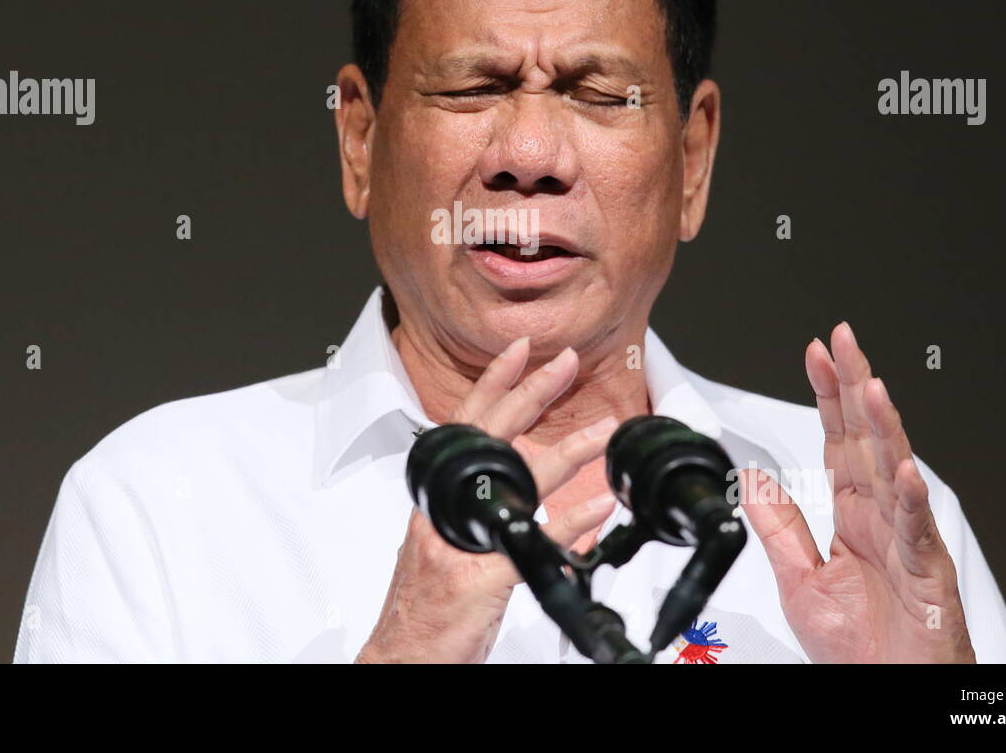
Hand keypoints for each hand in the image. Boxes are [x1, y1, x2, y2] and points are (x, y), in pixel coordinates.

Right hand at [355, 337, 617, 663]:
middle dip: (529, 392)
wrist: (402, 657)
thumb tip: (538, 491)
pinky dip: (567, 525)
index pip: (465, 423)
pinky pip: (530, 546)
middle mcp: (444, 510)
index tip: (519, 348)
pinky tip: (597, 508)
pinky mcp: (479, 582)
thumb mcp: (449, 543)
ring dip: (566, 453)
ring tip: (603, 432)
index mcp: (438, 495)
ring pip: (516, 485)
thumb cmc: (426, 604)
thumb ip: (487, 512)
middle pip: (489, 437)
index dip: (492, 383)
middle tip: (564, 360)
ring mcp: (459, 543)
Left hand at [738, 321, 975, 662]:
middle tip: (844, 341)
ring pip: (895, 472)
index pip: (838, 440)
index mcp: (853, 514)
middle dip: (855, 386)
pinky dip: (913, 501)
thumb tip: (751, 478)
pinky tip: (906, 470)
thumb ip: (778, 527)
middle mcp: (882, 517)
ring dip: (883, 429)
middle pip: (867, 439)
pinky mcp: (926, 574)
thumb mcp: (798, 579)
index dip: (828, 395)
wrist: (889, 690)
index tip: (816, 353)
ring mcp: (907, 540)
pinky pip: (918, 532)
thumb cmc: (859, 646)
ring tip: (871, 388)